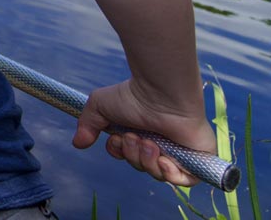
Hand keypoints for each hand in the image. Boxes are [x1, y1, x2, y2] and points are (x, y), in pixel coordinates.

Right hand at [73, 78, 215, 185]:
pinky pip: (183, 181)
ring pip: (159, 174)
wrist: (162, 93)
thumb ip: (87, 125)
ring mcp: (178, 152)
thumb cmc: (133, 96)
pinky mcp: (196, 160)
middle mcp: (159, 143)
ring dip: (148, 161)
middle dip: (133, 156)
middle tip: (135, 137)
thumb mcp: (100, 107)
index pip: (127, 155)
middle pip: (141, 166)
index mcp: (140, 132)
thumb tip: (77, 144)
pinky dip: (170, 174)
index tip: (118, 140)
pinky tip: (165, 159)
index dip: (120, 153)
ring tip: (150, 143)